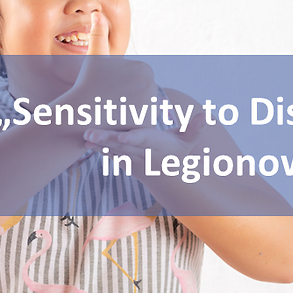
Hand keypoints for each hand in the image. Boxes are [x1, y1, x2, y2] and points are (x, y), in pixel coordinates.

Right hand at [58, 11, 157, 129]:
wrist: (81, 112)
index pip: (138, 78)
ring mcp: (150, 105)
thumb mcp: (95, 56)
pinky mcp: (147, 123)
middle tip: (110, 100)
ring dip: (131, 109)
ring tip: (113, 110)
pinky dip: (133, 122)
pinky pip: (142, 122)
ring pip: (142, 107)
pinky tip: (118, 121)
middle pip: (142, 92)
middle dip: (128, 97)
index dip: (122, 84)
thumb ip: (98, 33)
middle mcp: (152, 85)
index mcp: (144, 68)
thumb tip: (97, 13)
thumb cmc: (87, 83)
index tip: (110, 87)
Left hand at [84, 115, 207, 178]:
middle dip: (106, 140)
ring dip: (98, 144)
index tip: (122, 136)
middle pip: (123, 146)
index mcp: (157, 145)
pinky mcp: (125, 161)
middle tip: (90, 133)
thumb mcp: (189, 141)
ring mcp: (132, 158)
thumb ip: (195, 128)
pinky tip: (85, 142)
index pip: (145, 140)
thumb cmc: (178, 152)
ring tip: (84, 137)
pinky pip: (110, 154)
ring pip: (113, 150)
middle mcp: (143, 153)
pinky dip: (98, 149)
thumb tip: (207, 115)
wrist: (168, 176)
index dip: (134, 138)